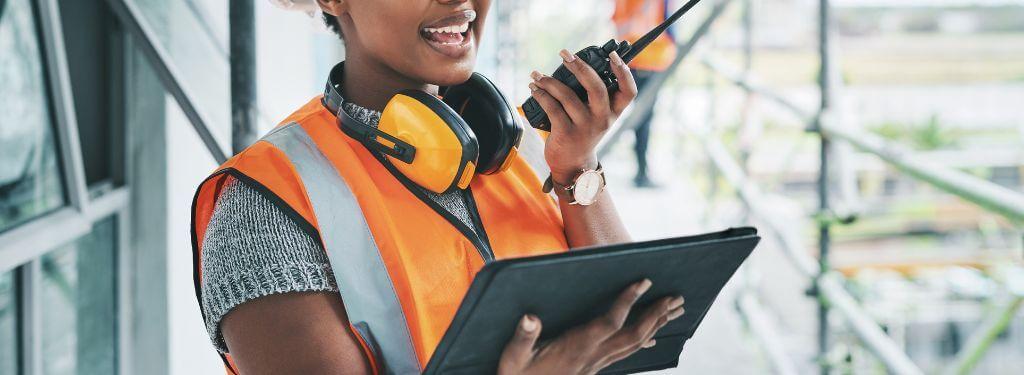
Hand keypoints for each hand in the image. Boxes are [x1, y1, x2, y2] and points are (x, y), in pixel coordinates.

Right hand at [497, 280, 684, 374]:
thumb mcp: (513, 358)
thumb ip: (523, 337)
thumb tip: (530, 318)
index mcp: (577, 346)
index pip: (610, 322)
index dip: (628, 301)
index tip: (643, 281)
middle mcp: (593, 355)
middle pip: (634, 334)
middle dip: (656, 314)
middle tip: (676, 297)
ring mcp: (597, 363)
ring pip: (635, 344)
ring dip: (656, 325)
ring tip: (674, 309)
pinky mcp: (596, 367)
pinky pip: (627, 353)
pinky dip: (644, 341)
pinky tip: (654, 337)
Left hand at [529, 49, 638, 184]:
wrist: (572, 164)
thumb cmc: (582, 132)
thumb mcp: (595, 116)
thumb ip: (591, 95)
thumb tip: (572, 65)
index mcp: (613, 112)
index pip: (629, 91)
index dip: (624, 72)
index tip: (613, 56)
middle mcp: (602, 119)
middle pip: (597, 88)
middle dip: (580, 67)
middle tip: (565, 54)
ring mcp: (585, 127)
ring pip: (567, 96)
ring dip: (549, 81)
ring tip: (537, 75)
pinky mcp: (566, 134)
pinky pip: (552, 108)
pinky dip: (541, 95)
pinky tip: (534, 89)